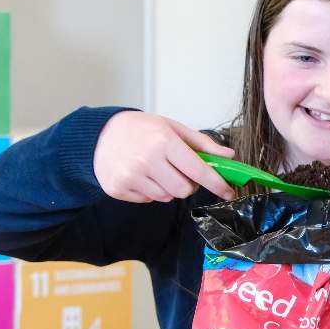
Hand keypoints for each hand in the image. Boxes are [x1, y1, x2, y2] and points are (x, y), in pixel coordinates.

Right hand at [93, 111, 236, 202]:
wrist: (99, 133)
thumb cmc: (141, 129)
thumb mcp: (173, 128)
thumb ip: (202, 144)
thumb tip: (229, 156)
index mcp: (163, 141)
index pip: (198, 170)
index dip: (217, 183)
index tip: (229, 191)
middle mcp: (147, 159)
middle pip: (184, 190)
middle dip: (189, 184)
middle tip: (181, 172)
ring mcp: (131, 176)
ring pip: (167, 197)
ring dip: (169, 188)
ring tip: (157, 170)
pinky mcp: (118, 188)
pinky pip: (148, 200)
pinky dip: (151, 191)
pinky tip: (142, 175)